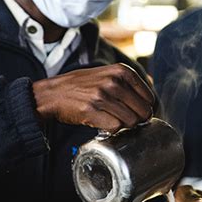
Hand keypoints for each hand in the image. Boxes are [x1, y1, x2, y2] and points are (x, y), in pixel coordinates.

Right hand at [32, 63, 154, 130]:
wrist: (52, 94)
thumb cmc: (81, 87)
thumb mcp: (107, 74)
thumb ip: (127, 84)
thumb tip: (150, 103)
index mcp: (121, 71)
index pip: (149, 97)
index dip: (143, 108)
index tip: (134, 112)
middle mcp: (114, 81)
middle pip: (143, 112)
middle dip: (136, 120)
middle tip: (124, 120)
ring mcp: (103, 95)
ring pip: (131, 122)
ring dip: (123, 126)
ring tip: (110, 120)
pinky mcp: (92, 110)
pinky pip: (115, 128)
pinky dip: (111, 130)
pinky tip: (102, 123)